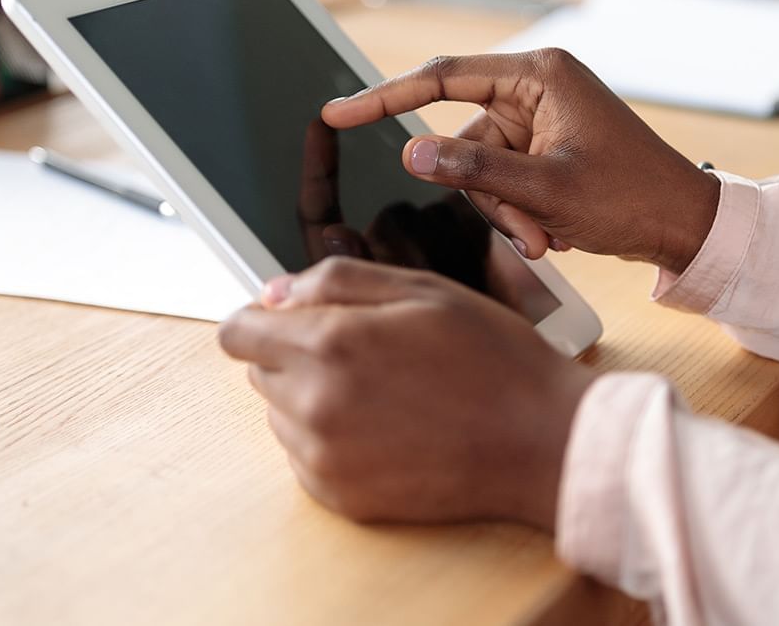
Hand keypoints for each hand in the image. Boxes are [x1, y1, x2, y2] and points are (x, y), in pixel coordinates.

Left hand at [218, 257, 593, 527]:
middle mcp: (314, 404)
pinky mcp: (340, 497)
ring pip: (280, 415)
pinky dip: (332, 442)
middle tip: (365, 353)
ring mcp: (324, 458)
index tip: (288, 320)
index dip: (261, 319)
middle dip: (295, 355)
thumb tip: (272, 294)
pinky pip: (305, 458)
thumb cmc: (491, 358)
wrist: (541, 442)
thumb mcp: (420, 290)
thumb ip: (335, 281)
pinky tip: (387, 430)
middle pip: (259, 372)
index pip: (237, 333)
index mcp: (329, 344)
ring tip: (384, 393)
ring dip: (312, 399)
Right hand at [321, 50, 719, 272]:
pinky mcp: (544, 148)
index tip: (337, 114)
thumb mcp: (546, 190)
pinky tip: (556, 231)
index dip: (384, 97)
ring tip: (549, 237)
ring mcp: (540, 120)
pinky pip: (502, 181)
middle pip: (463, 137)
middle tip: (528, 233)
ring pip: (480, 168)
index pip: (441, 78)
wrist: (687, 226)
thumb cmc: (632, 198)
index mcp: (539, 74)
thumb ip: (474, 170)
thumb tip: (410, 154)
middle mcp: (536, 88)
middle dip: (486, 194)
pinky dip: (519, 213)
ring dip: (506, 212)